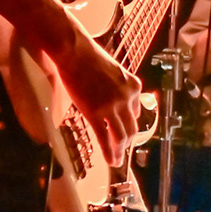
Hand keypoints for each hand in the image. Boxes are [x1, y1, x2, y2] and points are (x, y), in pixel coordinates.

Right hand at [54, 34, 142, 166]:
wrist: (75, 51)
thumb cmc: (89, 58)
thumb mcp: (114, 71)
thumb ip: (118, 88)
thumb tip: (115, 101)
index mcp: (134, 86)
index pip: (135, 111)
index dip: (129, 123)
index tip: (125, 131)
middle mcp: (128, 97)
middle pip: (132, 127)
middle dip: (128, 141)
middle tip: (124, 150)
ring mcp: (112, 106)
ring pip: (121, 135)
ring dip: (120, 150)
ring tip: (118, 160)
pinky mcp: (96, 112)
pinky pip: (105, 137)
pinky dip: (110, 152)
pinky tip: (111, 160)